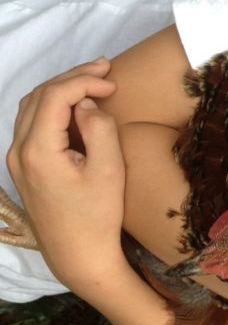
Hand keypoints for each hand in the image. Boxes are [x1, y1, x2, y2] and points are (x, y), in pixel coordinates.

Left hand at [7, 59, 126, 292]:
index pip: (55, 96)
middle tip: (106, 69)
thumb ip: (99, 129)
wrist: (78, 255)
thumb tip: (87, 105)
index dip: (84, 80)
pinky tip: (76, 107)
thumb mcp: (109, 170)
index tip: (113, 83)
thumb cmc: (98, 216)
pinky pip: (32, 123)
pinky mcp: (23, 167)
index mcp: (38, 150)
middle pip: (39, 96)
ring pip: (31, 107)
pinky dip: (53, 107)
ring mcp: (17, 160)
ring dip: (61, 89)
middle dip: (72, 77)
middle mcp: (19, 151)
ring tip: (93, 81)